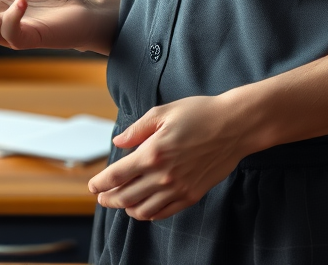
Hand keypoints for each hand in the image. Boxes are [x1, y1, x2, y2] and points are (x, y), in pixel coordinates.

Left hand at [89, 94, 249, 220]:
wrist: (234, 126)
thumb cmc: (200, 113)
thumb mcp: (164, 112)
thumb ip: (137, 129)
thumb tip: (118, 142)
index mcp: (152, 152)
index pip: (116, 175)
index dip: (100, 183)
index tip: (92, 185)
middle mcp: (162, 175)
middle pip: (125, 197)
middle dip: (108, 199)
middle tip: (102, 197)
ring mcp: (177, 188)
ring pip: (142, 209)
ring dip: (126, 208)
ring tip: (121, 202)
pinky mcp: (191, 195)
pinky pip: (163, 213)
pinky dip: (148, 214)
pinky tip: (144, 207)